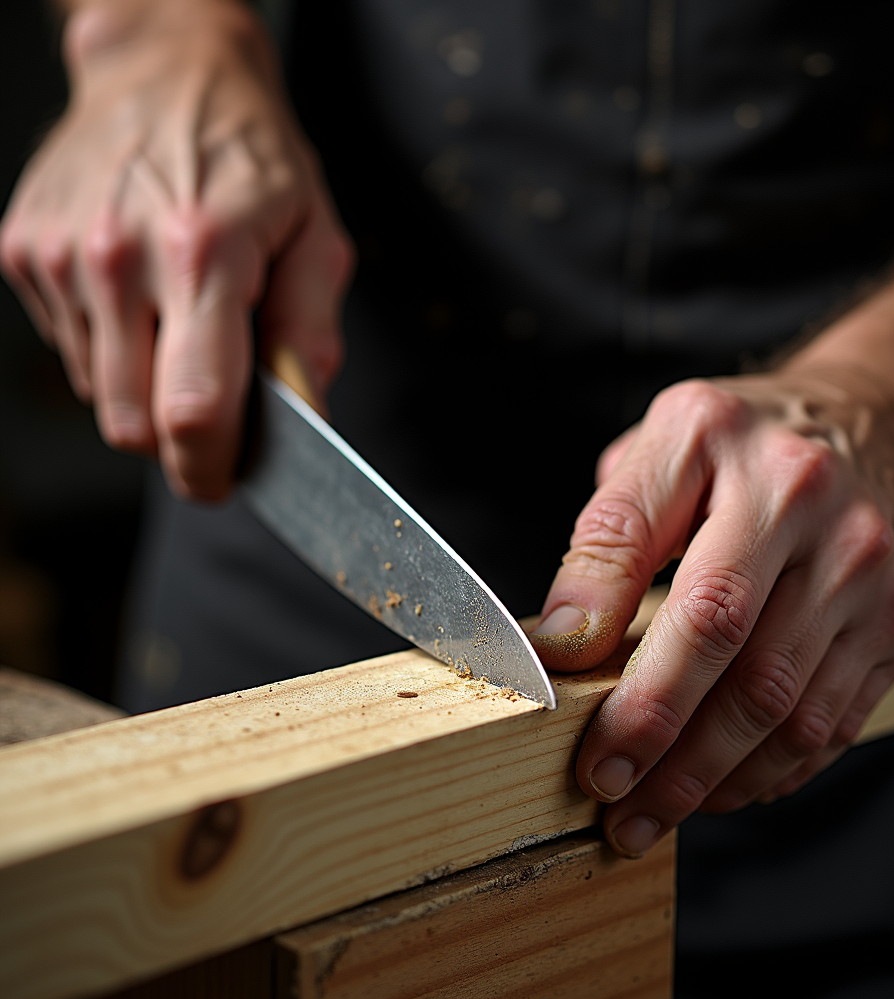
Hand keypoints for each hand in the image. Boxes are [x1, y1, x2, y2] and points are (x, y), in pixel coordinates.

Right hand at [0, 0, 352, 498]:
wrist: (164, 71)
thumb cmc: (252, 157)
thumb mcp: (315, 236)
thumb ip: (311, 333)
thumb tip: (306, 417)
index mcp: (204, 256)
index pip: (196, 410)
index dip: (212, 468)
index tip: (227, 481)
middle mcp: (119, 259)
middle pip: (133, 424)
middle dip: (178, 442)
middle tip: (217, 412)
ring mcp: (61, 257)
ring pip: (99, 398)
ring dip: (146, 392)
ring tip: (181, 325)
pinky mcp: (24, 253)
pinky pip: (73, 352)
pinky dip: (112, 352)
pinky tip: (141, 299)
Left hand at [531, 368, 893, 855]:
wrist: (872, 419)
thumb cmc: (747, 439)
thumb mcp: (663, 446)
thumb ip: (609, 539)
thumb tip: (565, 640)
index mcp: (758, 469)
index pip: (701, 604)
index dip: (642, 691)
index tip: (584, 739)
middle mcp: (832, 528)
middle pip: (750, 673)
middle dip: (670, 751)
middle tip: (610, 796)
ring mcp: (877, 585)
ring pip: (792, 714)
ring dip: (713, 777)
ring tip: (651, 809)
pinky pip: (834, 723)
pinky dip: (769, 770)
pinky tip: (719, 784)